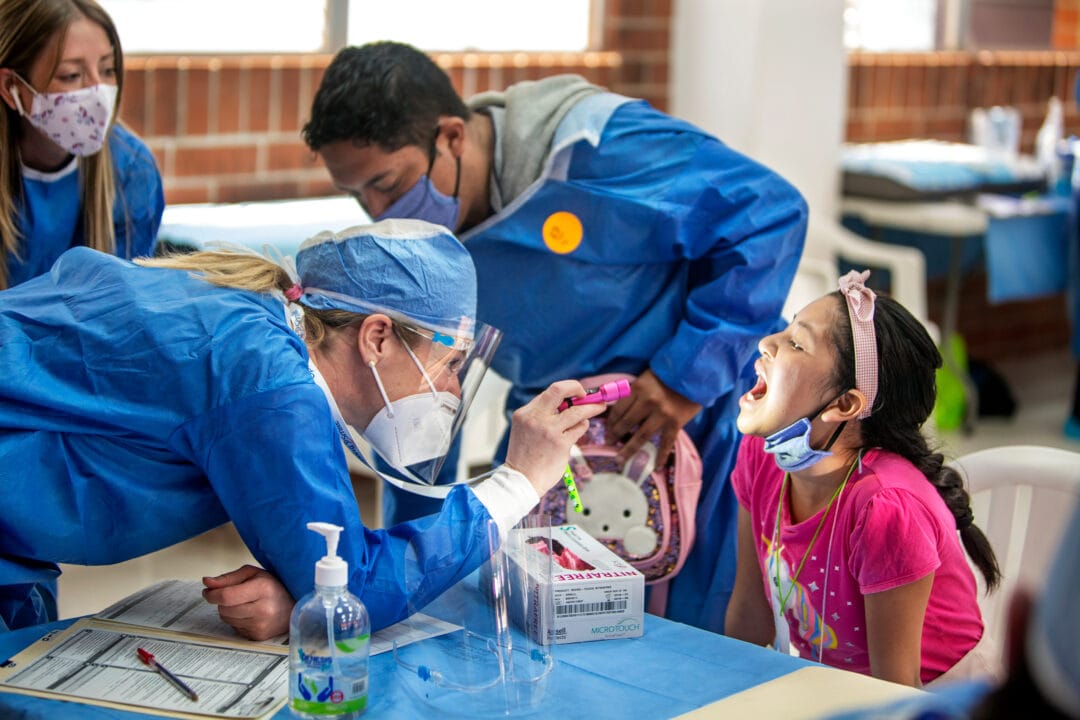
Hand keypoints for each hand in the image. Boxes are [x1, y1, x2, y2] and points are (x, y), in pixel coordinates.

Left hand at [202, 565, 293, 640]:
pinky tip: (250, 613)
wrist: (295, 605)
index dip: (212, 594)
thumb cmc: (275, 587)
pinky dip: (237, 620)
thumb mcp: (253, 574)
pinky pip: (234, 628)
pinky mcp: (258, 636)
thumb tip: (207, 582)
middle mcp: (263, 609)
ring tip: (245, 603)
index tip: (208, 591)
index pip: (226, 596)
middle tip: (235, 595)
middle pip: (224, 609)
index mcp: (263, 589)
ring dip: (229, 611)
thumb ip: (228, 578)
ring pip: (227, 619)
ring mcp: (261, 625)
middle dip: (222, 601)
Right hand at [505, 380, 605, 496]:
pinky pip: (579, 428)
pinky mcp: (561, 443)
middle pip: (560, 390)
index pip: (549, 392)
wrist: (522, 479)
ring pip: (577, 410)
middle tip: (590, 394)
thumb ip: (541, 415)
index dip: (567, 389)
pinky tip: (580, 429)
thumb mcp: (525, 429)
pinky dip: (583, 426)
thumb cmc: (526, 456)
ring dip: (592, 408)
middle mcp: (535, 418)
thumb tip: (567, 403)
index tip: (577, 392)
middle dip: (577, 387)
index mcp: (524, 413)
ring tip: (599, 407)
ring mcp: (549, 430)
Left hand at [604, 370, 700, 466]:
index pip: (619, 409)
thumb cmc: (669, 374)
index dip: (610, 421)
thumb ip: (634, 392)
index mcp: (638, 389)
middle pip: (626, 423)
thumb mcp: (646, 378)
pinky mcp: (676, 423)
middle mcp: (648, 402)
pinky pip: (666, 443)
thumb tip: (619, 410)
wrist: (695, 374)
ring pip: (641, 436)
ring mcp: (662, 414)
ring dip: (629, 449)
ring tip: (620, 459)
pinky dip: (661, 456)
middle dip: (615, 435)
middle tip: (608, 444)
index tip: (606, 430)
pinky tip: (656, 467)